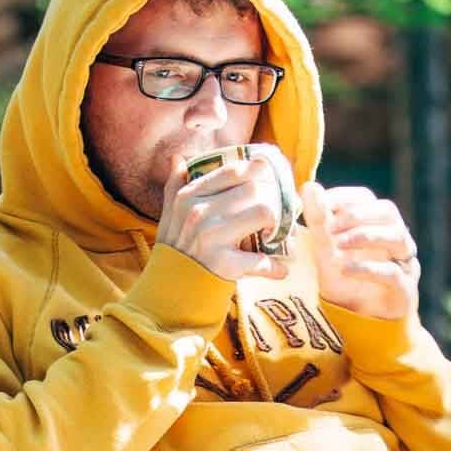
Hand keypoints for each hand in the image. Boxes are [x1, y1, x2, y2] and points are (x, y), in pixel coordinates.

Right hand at [157, 154, 289, 282]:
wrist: (168, 292)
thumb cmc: (174, 251)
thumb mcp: (170, 216)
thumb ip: (175, 185)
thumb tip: (178, 158)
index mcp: (189, 196)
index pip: (234, 171)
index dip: (259, 171)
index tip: (272, 179)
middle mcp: (199, 212)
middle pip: (254, 189)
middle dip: (275, 199)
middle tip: (282, 210)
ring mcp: (212, 237)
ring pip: (264, 213)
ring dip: (278, 225)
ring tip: (276, 235)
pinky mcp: (223, 265)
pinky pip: (261, 260)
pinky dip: (276, 267)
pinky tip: (281, 269)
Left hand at [301, 182, 419, 318]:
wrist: (362, 327)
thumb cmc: (346, 285)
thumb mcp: (326, 254)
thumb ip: (319, 223)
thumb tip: (308, 187)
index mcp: (378, 227)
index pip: (368, 199)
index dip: (345, 198)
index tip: (321, 205)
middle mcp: (396, 241)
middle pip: (388, 212)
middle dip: (357, 215)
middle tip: (329, 226)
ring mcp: (405, 264)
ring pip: (398, 237)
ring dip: (366, 236)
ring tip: (338, 245)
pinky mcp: (406, 290)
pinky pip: (393, 273)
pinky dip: (368, 269)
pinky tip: (345, 270)